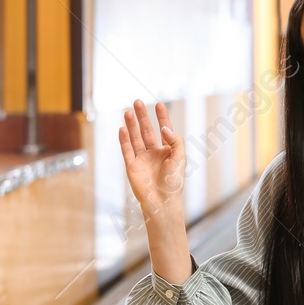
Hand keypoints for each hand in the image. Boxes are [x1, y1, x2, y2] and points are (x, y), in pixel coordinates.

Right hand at [118, 100, 186, 223]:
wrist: (162, 202)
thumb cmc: (174, 182)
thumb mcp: (180, 158)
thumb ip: (175, 140)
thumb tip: (164, 128)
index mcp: (168, 151)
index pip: (164, 130)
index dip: (161, 117)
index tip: (158, 104)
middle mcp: (154, 154)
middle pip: (146, 131)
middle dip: (142, 116)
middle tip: (137, 102)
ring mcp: (142, 159)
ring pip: (135, 138)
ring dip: (132, 125)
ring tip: (128, 111)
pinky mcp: (131, 167)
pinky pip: (126, 150)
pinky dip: (124, 139)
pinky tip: (123, 128)